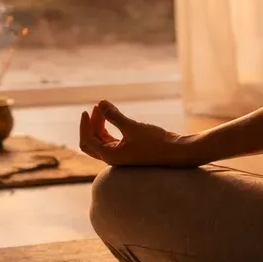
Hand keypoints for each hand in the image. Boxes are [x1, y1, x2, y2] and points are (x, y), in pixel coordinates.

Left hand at [79, 100, 201, 167]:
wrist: (177, 152)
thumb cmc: (155, 142)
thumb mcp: (132, 127)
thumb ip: (114, 115)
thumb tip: (99, 103)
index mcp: (110, 156)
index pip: (87, 141)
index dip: (84, 125)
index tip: (88, 109)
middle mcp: (113, 158)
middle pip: (92, 141)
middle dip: (92, 124)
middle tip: (99, 107)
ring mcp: (121, 155)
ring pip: (102, 140)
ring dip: (100, 124)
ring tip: (106, 107)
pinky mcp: (129, 151)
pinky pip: (112, 140)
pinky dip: (110, 128)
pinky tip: (115, 116)